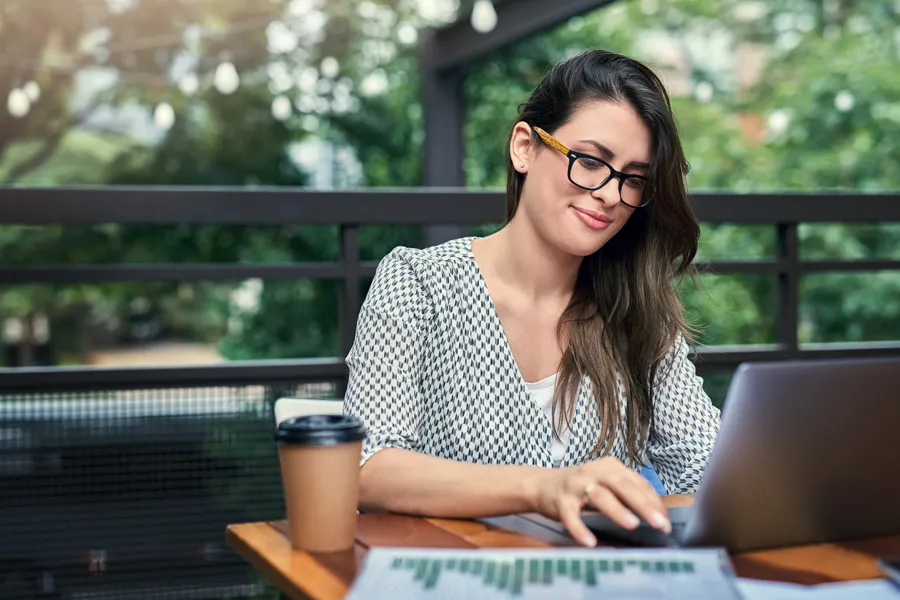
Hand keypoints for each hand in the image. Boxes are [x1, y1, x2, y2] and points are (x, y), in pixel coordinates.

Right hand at [529, 457, 669, 546]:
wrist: (541, 484)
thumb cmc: (581, 486)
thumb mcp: (606, 483)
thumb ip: (629, 492)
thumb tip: (659, 511)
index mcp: (610, 467)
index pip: (638, 484)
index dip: (654, 503)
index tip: (667, 522)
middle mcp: (594, 472)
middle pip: (622, 486)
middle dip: (643, 505)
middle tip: (660, 524)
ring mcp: (576, 485)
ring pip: (599, 496)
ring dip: (616, 510)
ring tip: (632, 524)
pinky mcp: (561, 501)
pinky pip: (571, 516)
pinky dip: (580, 529)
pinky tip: (589, 542)